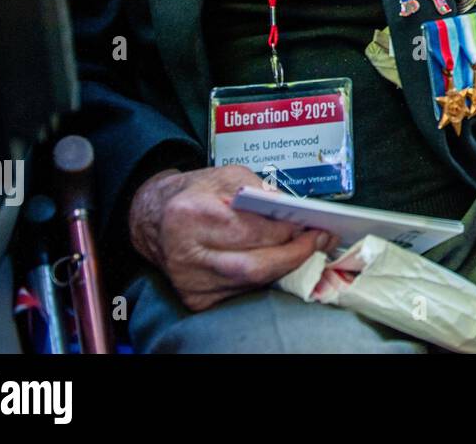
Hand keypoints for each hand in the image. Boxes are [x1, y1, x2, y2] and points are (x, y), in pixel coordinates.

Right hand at [129, 165, 333, 311]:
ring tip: (308, 250)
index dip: (285, 231)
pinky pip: (243, 292)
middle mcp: (186, 254)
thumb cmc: (194, 194)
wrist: (155, 218)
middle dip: (294, 254)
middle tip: (320, 241)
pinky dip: (267, 278)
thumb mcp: (225, 176)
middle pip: (253, 265)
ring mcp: (190, 281)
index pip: (248, 231)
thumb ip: (260, 188)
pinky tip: (282, 263)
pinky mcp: (196, 298)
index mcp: (190, 216)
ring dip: (285, 267)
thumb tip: (292, 210)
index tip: (312, 225)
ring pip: (251, 283)